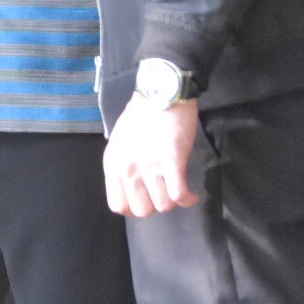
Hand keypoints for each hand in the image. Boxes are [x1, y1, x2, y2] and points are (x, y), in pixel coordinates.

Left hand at [103, 94, 201, 216]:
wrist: (161, 93)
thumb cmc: (141, 115)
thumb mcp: (121, 142)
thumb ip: (123, 164)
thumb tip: (132, 185)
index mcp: (112, 164)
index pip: (117, 205)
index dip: (133, 208)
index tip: (145, 199)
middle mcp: (127, 169)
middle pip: (142, 211)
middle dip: (154, 205)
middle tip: (162, 191)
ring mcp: (148, 167)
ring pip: (163, 205)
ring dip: (173, 200)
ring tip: (176, 187)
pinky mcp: (171, 162)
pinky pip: (179, 195)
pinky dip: (188, 199)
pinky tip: (192, 195)